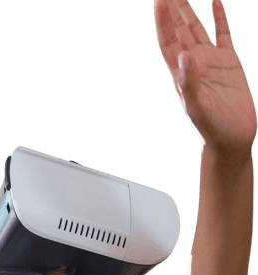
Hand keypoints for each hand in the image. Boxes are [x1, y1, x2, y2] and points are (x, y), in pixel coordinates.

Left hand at [154, 0, 256, 157]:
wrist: (233, 140)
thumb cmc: (212, 130)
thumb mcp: (198, 108)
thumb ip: (189, 84)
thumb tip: (184, 56)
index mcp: (181, 73)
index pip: (167, 40)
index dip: (162, 20)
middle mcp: (194, 63)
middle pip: (178, 29)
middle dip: (171, 8)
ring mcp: (211, 60)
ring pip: (196, 27)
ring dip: (188, 8)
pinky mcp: (230, 61)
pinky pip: (223, 33)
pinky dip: (219, 17)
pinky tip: (215, 1)